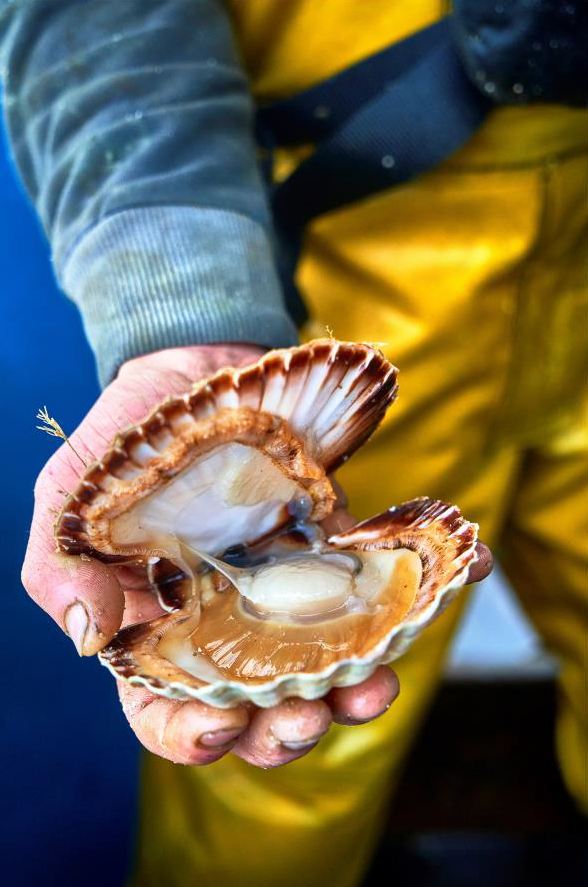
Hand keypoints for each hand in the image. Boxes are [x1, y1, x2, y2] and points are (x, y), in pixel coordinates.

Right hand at [22, 344, 491, 767]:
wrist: (192, 373)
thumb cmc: (124, 440)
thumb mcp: (71, 495)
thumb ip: (61, 564)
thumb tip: (88, 635)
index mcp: (158, 628)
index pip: (165, 707)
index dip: (189, 734)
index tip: (221, 725)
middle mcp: (228, 624)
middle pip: (256, 705)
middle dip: (283, 730)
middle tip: (306, 719)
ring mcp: (287, 592)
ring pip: (322, 665)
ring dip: (353, 689)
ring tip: (375, 684)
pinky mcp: (334, 551)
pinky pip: (378, 583)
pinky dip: (418, 590)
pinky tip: (461, 578)